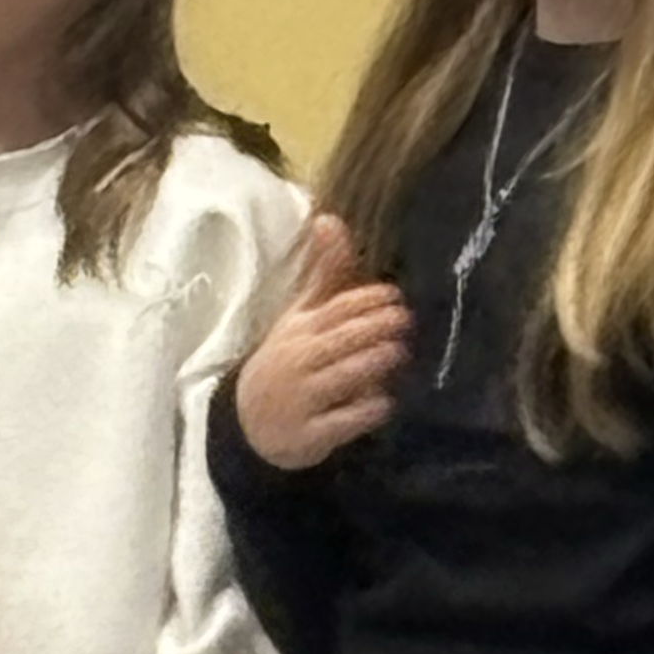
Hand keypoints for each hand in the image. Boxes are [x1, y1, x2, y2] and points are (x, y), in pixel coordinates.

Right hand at [233, 215, 409, 470]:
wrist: (250, 424)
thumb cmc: (289, 359)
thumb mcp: (300, 316)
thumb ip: (324, 273)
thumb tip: (330, 218)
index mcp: (299, 329)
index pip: (331, 310)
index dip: (361, 301)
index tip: (393, 294)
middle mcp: (299, 361)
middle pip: (336, 341)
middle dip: (369, 329)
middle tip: (404, 320)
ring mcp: (303, 400)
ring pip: (338, 379)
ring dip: (368, 365)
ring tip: (397, 352)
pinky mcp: (310, 436)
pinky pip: (339, 422)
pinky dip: (361, 412)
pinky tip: (385, 403)